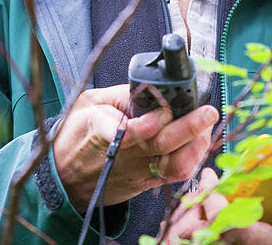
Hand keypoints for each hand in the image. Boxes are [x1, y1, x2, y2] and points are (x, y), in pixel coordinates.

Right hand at [52, 84, 218, 208]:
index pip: (130, 133)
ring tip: (206, 126)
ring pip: (175, 167)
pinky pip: (176, 175)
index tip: (165, 110)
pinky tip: (199, 140)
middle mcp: (124, 156)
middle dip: (189, 128)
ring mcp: (138, 172)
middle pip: (162, 146)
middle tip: (207, 111)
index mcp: (103, 131)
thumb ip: (122, 95)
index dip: (151, 123)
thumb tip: (153, 88)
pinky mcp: (147, 182)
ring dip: (196, 146)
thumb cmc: (76, 135)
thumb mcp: (90, 102)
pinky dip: (192, 157)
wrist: (64, 177)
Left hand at [163, 167, 271, 244]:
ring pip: (199, 240)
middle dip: (194, 208)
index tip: (209, 177)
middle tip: (200, 186)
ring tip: (195, 201)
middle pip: (202, 232)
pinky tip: (194, 219)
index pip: (226, 223)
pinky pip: (205, 243)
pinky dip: (194, 232)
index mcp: (264, 242)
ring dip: (191, 220)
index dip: (212, 199)